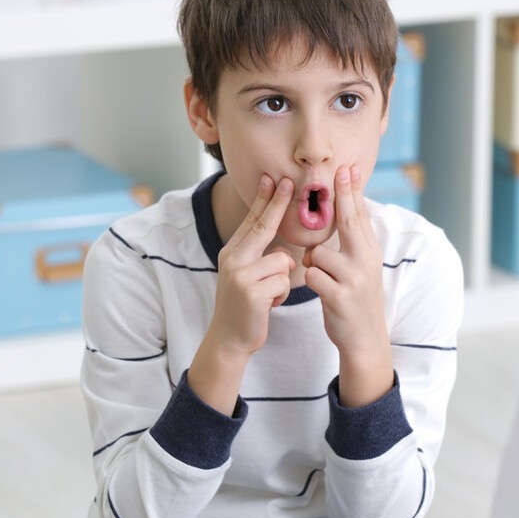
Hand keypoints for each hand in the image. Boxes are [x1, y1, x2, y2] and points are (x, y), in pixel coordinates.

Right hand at [190, 175, 294, 414]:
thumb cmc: (245, 307)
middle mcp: (233, 259)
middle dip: (278, 203)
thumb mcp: (248, 277)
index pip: (252, 221)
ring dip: (282, 280)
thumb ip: (261, 260)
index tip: (272, 178)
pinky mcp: (252, 292)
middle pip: (263, 226)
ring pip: (283, 260)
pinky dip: (281, 294)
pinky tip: (268, 305)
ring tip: (268, 295)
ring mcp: (240, 275)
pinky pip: (283, 281)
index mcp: (232, 253)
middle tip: (289, 182)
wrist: (229, 339)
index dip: (264, 200)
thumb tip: (285, 252)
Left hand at [303, 165, 392, 406]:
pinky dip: (310, 280)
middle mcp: (366, 261)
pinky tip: (321, 291)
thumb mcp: (361, 268)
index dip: (352, 191)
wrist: (364, 339)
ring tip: (323, 279)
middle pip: (348, 221)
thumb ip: (353, 243)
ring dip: (312, 263)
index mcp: (370, 252)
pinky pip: (312, 275)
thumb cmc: (356, 299)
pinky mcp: (340, 296)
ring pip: (318, 253)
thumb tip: (347, 212)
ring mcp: (354, 278)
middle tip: (336, 171)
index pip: (359, 215)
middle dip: (342, 195)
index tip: (347, 168)